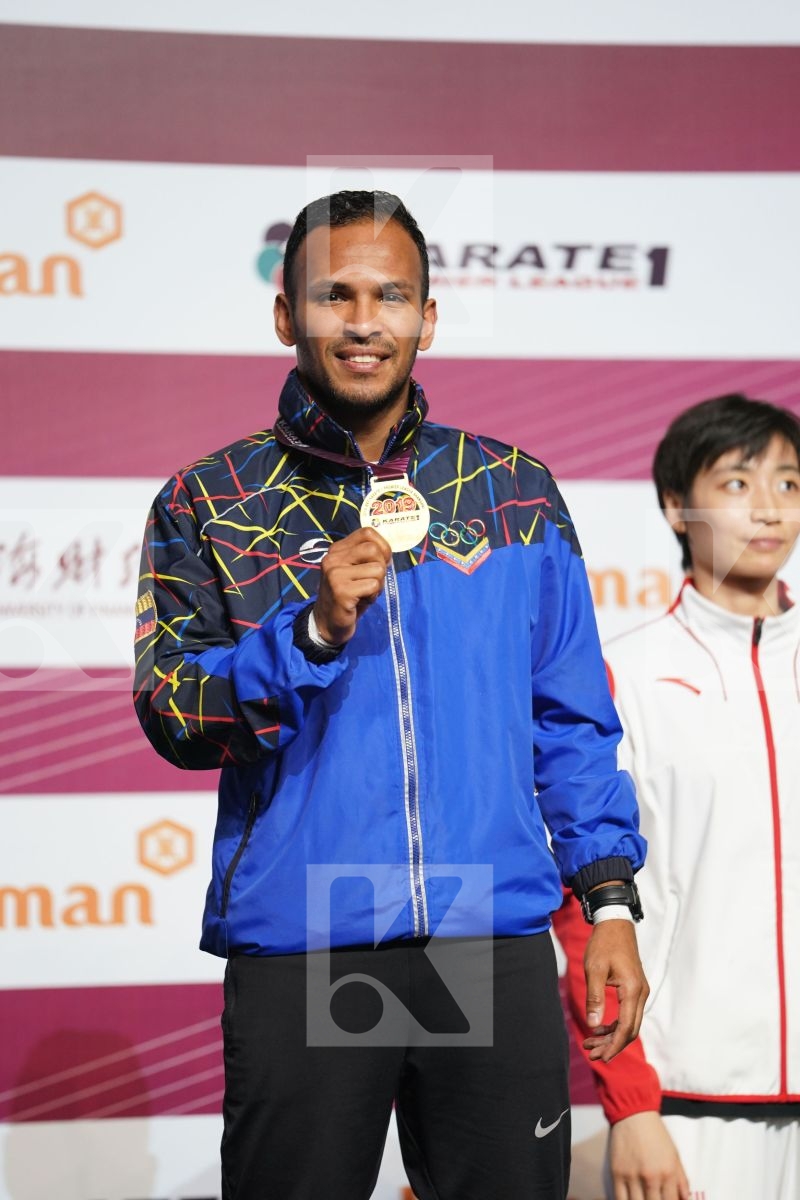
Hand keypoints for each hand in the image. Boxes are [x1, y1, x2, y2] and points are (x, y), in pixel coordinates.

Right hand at [313, 527, 391, 644]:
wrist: (327, 623)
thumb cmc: (348, 596)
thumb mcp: (356, 571)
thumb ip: (368, 558)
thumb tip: (388, 552)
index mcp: (337, 550)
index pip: (367, 532)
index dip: (382, 546)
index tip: (381, 562)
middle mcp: (333, 558)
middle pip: (373, 550)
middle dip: (381, 567)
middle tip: (372, 582)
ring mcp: (335, 574)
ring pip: (377, 569)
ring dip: (378, 585)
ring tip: (364, 593)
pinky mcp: (341, 591)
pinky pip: (373, 585)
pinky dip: (373, 596)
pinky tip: (361, 601)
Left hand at [582, 920, 648, 1061]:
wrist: (615, 924)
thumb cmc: (604, 944)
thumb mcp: (594, 970)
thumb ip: (594, 998)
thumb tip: (593, 1025)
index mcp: (632, 990)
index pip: (626, 1028)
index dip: (613, 1045)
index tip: (599, 1056)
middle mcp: (641, 993)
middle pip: (630, 1030)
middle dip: (612, 1045)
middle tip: (591, 1054)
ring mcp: (640, 991)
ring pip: (629, 1023)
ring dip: (612, 1036)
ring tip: (591, 1043)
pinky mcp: (635, 989)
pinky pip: (628, 1013)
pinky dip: (615, 1024)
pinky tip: (600, 1028)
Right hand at [608, 1111, 689, 1199]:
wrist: (634, 1115)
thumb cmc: (656, 1134)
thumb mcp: (675, 1156)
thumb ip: (682, 1181)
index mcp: (668, 1173)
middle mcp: (651, 1177)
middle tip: (654, 1198)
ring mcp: (632, 1176)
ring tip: (644, 1198)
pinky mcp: (617, 1173)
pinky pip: (620, 1199)